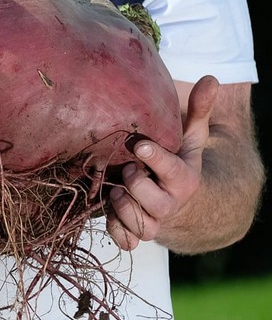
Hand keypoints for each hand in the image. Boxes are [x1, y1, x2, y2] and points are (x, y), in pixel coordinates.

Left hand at [106, 75, 215, 249]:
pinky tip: (109, 213)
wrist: (185, 204)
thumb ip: (199, 110)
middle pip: (147, 197)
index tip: (139, 145)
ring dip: (121, 205)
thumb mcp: (191, 137)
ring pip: (137, 222)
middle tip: (125, 167)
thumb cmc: (180, 161)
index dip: (155, 158)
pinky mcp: (139, 234)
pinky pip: (126, 241)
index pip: (171, 169)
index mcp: (184, 178)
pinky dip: (116, 231)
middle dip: (133, 181)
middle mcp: (170, 203)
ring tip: (114, 189)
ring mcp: (155, 221)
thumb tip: (210, 78)